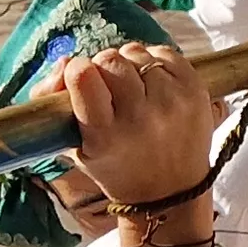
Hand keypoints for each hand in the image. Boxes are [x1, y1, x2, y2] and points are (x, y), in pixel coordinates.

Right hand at [54, 44, 215, 242]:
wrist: (170, 193)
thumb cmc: (116, 167)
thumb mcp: (74, 145)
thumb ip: (53, 101)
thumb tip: (66, 61)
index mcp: (105, 134)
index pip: (84, 76)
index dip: (78, 70)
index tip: (81, 79)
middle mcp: (140, 117)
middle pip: (110, 60)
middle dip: (103, 68)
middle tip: (108, 87)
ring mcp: (172, 103)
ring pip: (137, 53)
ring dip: (129, 65)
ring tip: (132, 88)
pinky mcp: (195, 91)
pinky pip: (165, 53)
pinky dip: (154, 62)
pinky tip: (152, 83)